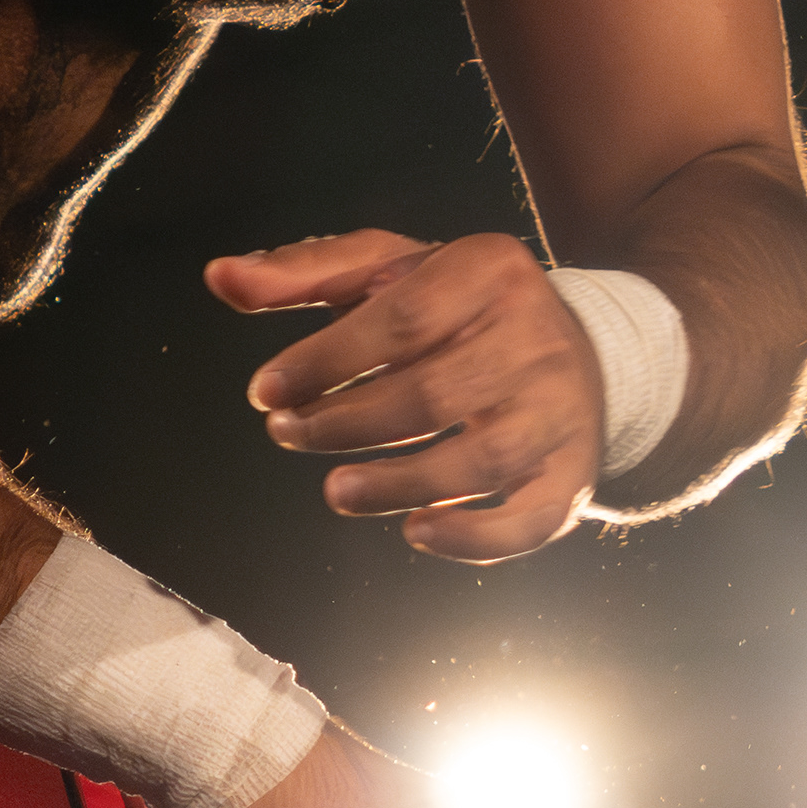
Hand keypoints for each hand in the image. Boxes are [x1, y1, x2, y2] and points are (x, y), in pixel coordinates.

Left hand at [207, 231, 604, 562]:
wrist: (586, 351)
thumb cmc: (462, 310)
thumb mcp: (392, 269)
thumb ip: (306, 272)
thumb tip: (220, 276)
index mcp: (489, 269)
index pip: (402, 318)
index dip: (325, 361)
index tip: (266, 392)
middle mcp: (536, 336)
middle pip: (432, 393)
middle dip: (346, 424)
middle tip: (288, 435)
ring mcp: (560, 409)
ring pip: (477, 458)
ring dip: (395, 483)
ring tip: (336, 490)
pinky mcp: (574, 473)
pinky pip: (528, 517)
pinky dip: (472, 538)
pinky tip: (417, 532)